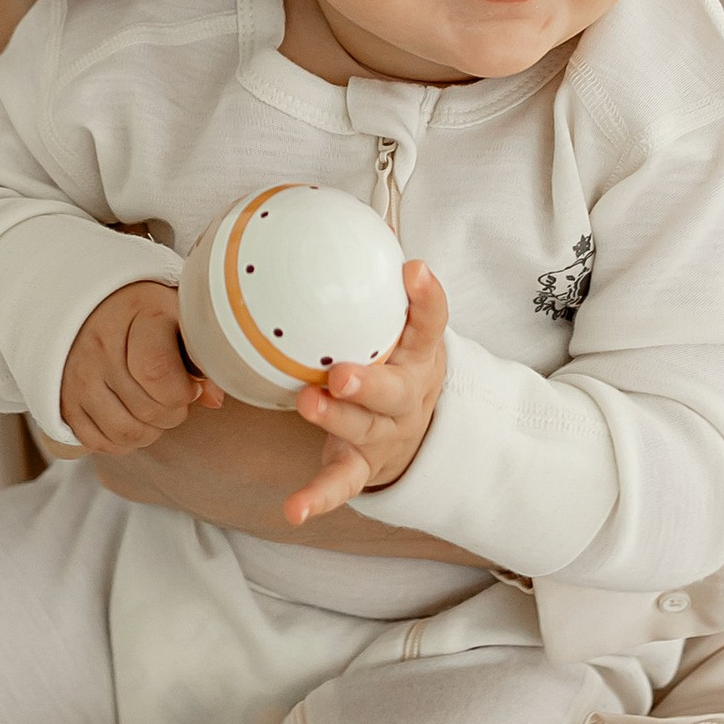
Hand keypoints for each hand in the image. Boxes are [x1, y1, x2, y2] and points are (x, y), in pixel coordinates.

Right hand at [59, 280, 222, 456]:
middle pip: (148, 410)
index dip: (183, 390)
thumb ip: (201, 354)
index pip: (157, 372)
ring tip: (153, 408)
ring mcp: (77, 376)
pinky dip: (121, 441)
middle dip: (173, 412)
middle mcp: (99, 346)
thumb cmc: (147, 312)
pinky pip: (98, 443)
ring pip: (125, 433)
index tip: (190, 383)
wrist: (90, 305)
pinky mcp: (64, 401)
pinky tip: (130, 417)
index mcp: (135, 314)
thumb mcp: (179, 315)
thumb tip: (214, 400)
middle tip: (173, 396)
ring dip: (150, 431)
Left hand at [282, 263, 449, 527]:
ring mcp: (385, 434)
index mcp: (418, 355)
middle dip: (370, 382)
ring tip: (307, 404)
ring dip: (335, 420)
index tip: (413, 271)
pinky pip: (340, 484)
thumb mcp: (401, 326)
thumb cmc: (396, 363)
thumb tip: (336, 214)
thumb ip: (375, 282)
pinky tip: (293, 509)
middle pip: (394, 390)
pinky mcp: (362, 466)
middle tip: (342, 372)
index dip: (425, 299)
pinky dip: (317, 497)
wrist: (421, 434)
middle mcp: (406, 396)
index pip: (429, 323)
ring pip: (363, 430)